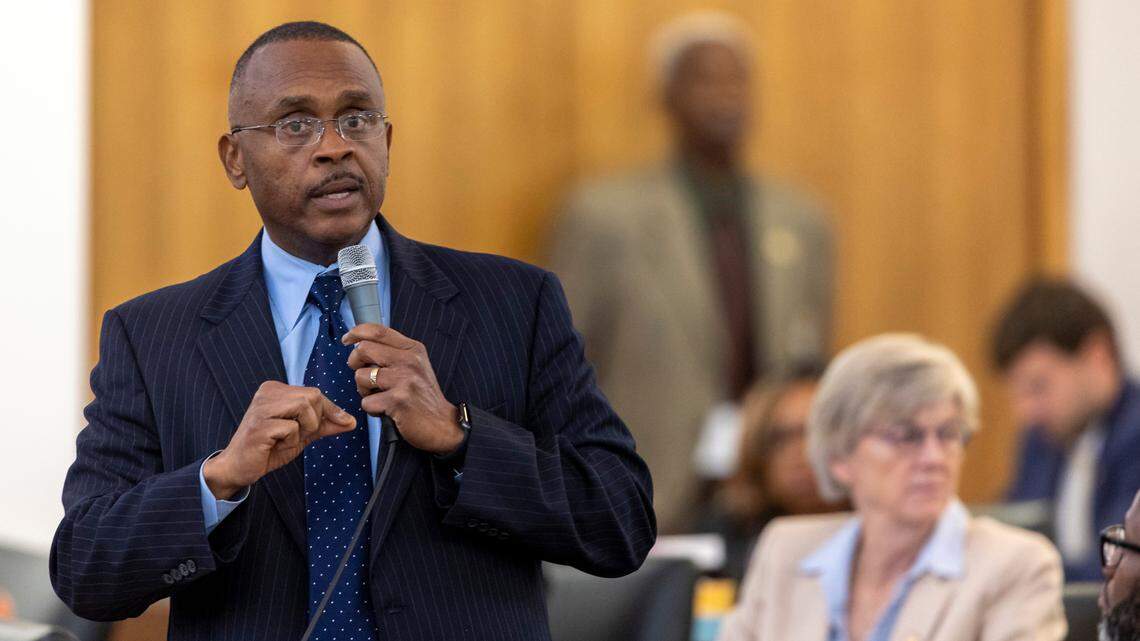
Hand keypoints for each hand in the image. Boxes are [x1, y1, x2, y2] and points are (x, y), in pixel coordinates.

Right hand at [203, 381, 355, 498]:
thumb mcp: (302, 434)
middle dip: (315, 420)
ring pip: (304, 407)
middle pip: (313, 397)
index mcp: (276, 390)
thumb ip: (324, 425)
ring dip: (304, 429)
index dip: (331, 410)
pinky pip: (292, 428)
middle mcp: (267, 392)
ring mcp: (261, 407)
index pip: (315, 393)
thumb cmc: (270, 448)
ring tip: (287, 439)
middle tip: (299, 435)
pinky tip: (274, 445)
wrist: (240, 468)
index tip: (344, 422)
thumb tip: (351, 421)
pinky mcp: (259, 425)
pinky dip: (290, 441)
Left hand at [342, 324, 463, 455]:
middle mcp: (409, 361)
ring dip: (363, 390)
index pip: (378, 331)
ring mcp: (404, 379)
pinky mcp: (397, 400)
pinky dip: (372, 409)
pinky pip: (366, 402)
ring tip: (379, 396)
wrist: (442, 424)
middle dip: (354, 363)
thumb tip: (362, 345)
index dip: (357, 332)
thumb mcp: (416, 366)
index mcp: (413, 349)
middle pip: (363, 349)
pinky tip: (386, 410)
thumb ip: (394, 353)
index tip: (347, 339)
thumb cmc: (424, 397)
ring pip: (361, 376)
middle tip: (363, 375)